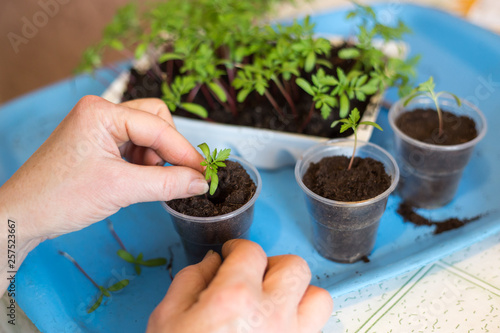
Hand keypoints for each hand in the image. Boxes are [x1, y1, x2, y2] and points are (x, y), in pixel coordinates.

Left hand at [0, 96, 208, 282]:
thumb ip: (167, 183)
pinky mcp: (99, 143)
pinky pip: (135, 146)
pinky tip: (139, 181)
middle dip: (169, 149)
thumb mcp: (121, 189)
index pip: (157, 126)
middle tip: (177, 176)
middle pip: (156, 120)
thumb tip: (201, 181)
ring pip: (148, 134)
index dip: (184, 151)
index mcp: (101, 113)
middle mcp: (101, 112)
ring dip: (157, 158)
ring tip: (150, 183)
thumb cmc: (60, 197)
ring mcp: (99, 127)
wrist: (23, 215)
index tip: (204, 172)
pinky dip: (145, 163)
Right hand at [147, 239, 332, 332]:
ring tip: (274, 302)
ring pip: (319, 299)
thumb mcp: (167, 318)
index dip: (238, 248)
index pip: (251, 251)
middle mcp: (271, 316)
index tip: (232, 255)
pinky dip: (300, 323)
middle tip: (254, 275)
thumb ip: (190, 280)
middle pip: (295, 267)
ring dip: (298, 294)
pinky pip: (314, 331)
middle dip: (273, 264)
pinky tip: (275, 329)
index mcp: (234, 298)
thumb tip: (212, 262)